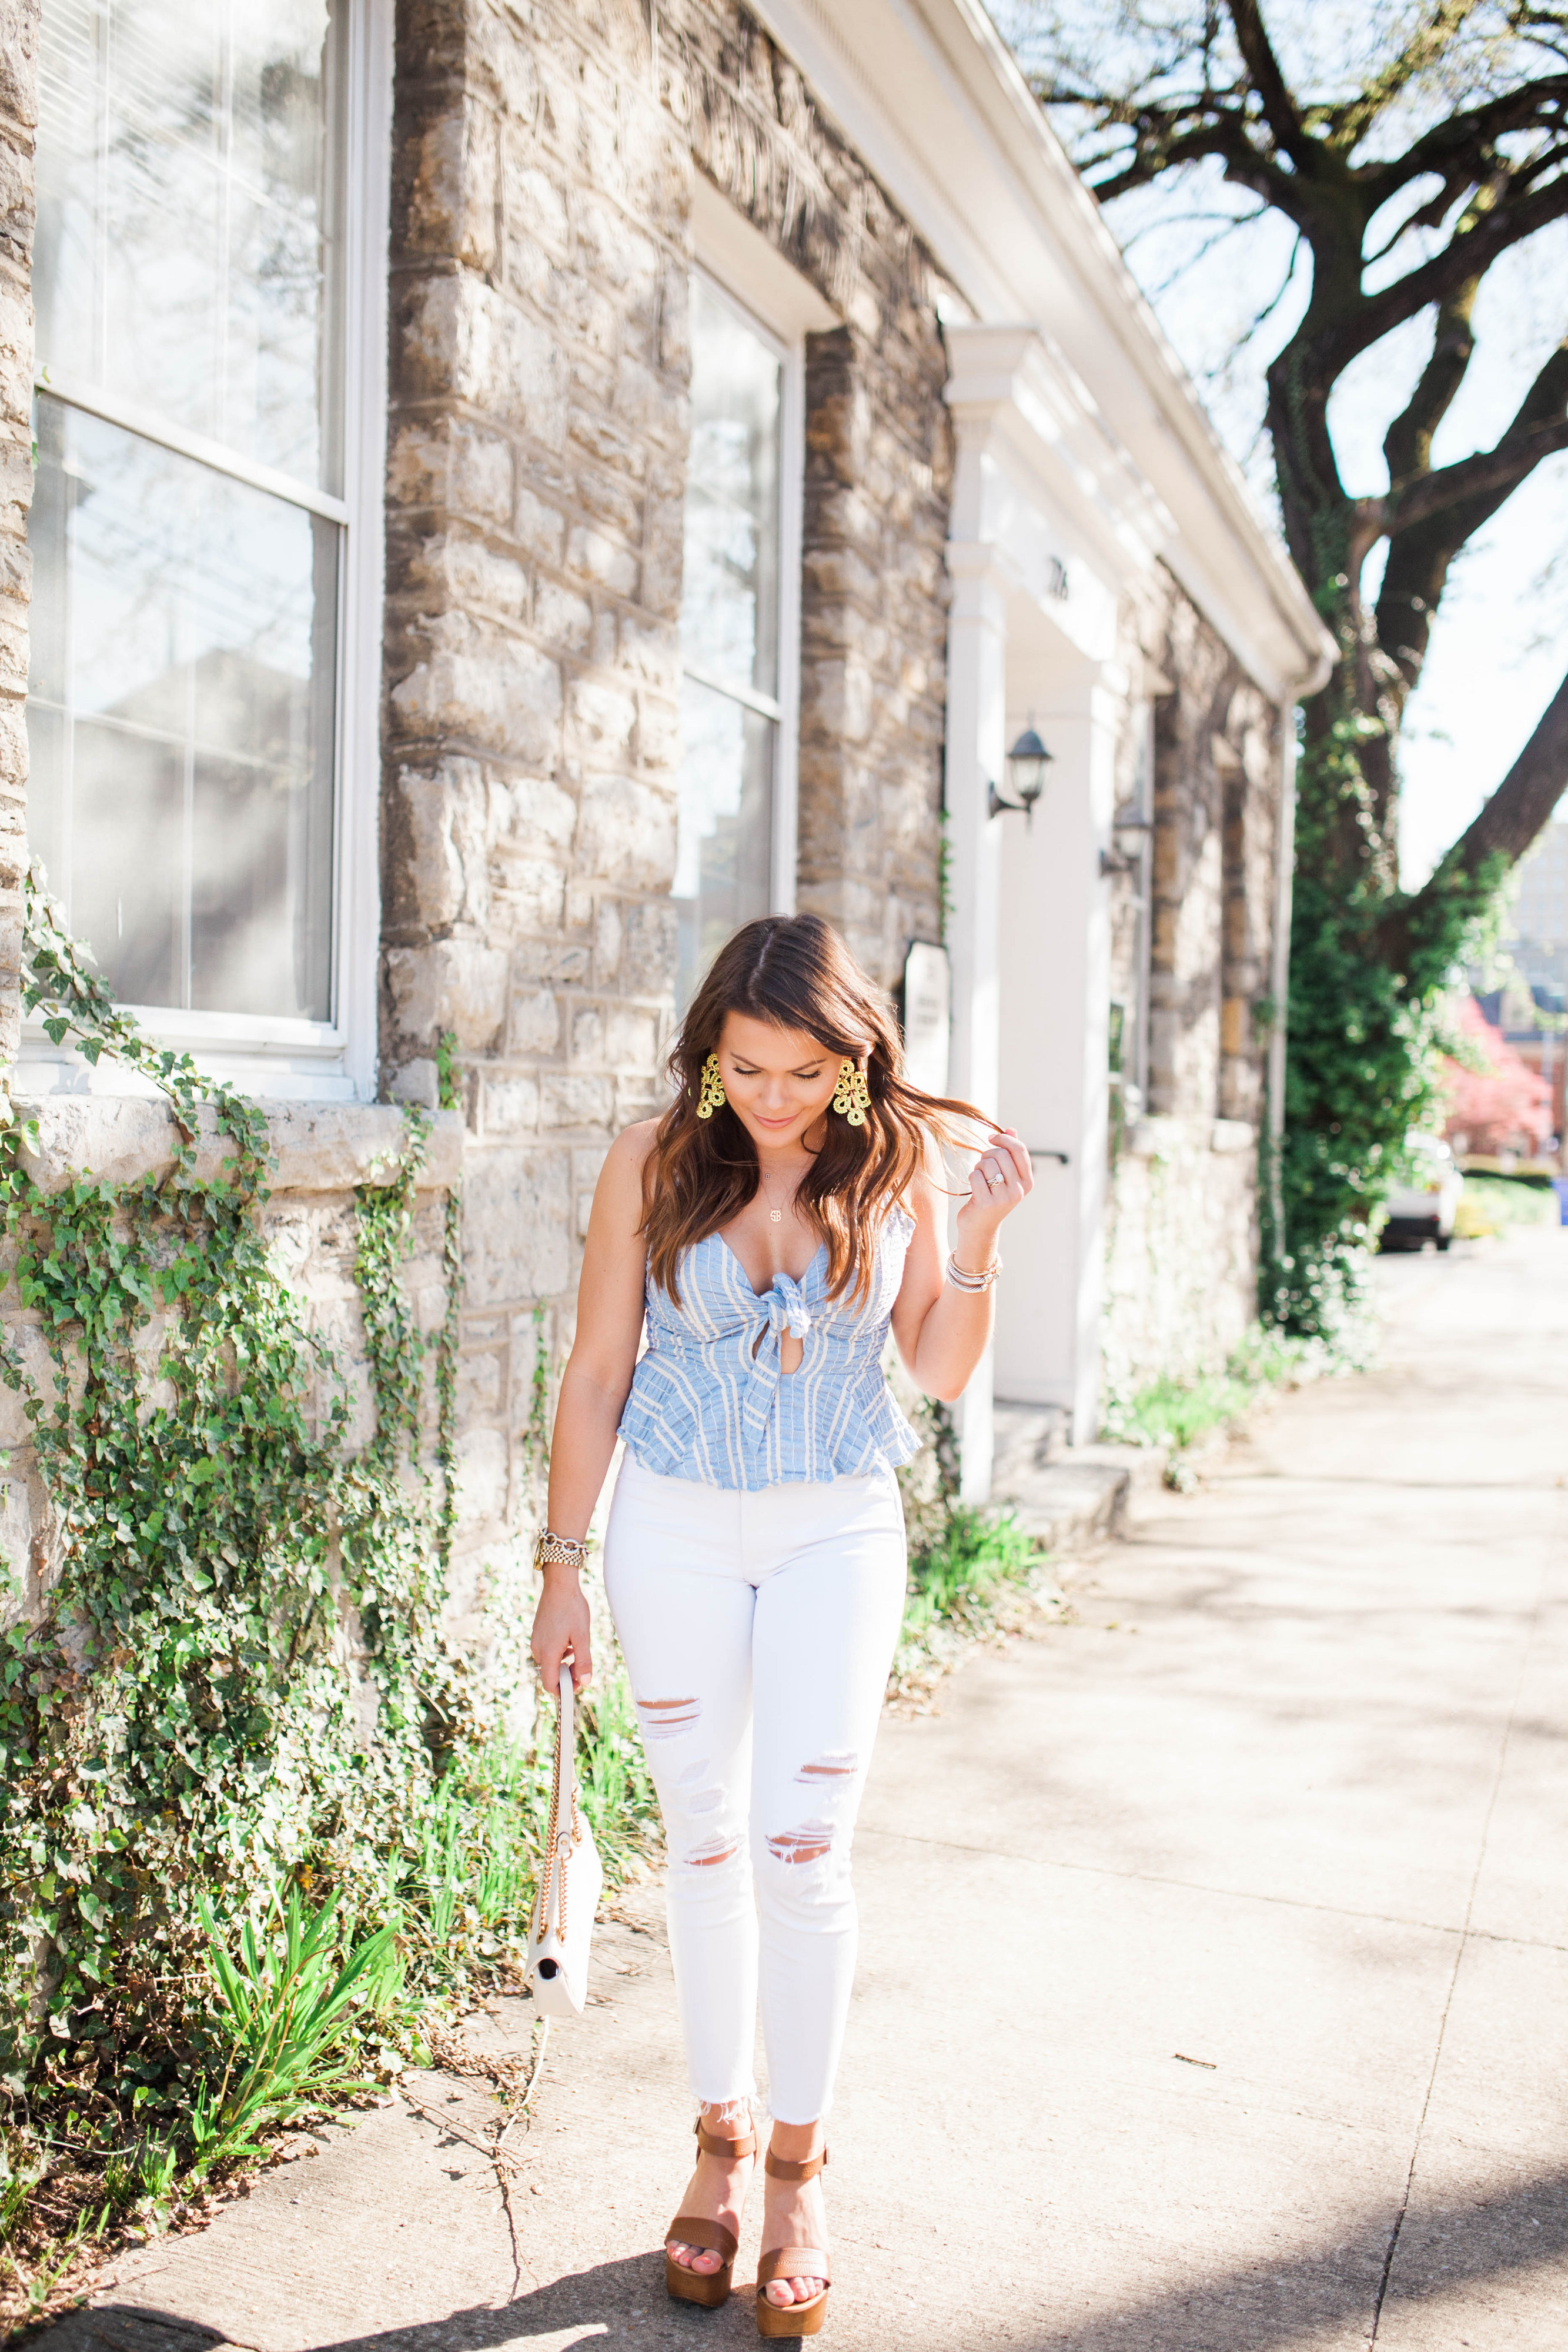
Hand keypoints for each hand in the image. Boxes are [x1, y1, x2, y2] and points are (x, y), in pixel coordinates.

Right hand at [530, 1572, 593, 1695]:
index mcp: (548, 1652)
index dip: (564, 1690)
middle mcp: (538, 1648)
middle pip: (549, 1674)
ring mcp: (536, 1639)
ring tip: (577, 1651)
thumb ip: (583, 1661)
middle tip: (582, 1667)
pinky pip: (546, 1650)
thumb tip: (585, 1682)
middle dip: (566, 1675)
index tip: (578, 1684)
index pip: (549, 1684)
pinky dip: (558, 1653)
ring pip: (549, 1662)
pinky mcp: (537, 1632)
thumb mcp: (582, 1636)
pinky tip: (569, 1642)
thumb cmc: (572, 1609)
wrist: (559, 1585)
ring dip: (563, 1663)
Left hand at [954, 1126, 1032, 1261]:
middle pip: (1001, 1154)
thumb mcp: (1006, 1176)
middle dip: (988, 1154)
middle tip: (983, 1165)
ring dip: (979, 1166)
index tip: (991, 1137)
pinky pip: (976, 1175)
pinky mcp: (987, 1203)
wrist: (980, 1227)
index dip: (1004, 1138)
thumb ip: (1010, 1153)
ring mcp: (1004, 1198)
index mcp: (1027, 1181)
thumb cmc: (992, 1196)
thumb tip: (1012, 1129)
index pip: (1019, 1150)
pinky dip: (972, 1177)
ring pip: (987, 1164)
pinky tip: (975, 1188)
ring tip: (980, 1178)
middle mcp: (1019, 1190)